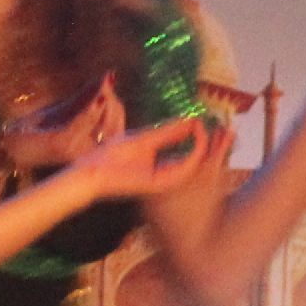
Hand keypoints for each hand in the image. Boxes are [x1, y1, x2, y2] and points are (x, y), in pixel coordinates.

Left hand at [0, 77, 123, 178]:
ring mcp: (76, 151)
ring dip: (106, 104)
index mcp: (90, 148)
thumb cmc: (36, 129)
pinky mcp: (62, 144)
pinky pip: (84, 124)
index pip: (118, 129)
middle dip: (114, 105)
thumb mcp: (65, 109)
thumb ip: (86, 96)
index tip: (109, 84)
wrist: (9, 145)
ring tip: (103, 88)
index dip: (117, 105)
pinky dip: (92, 109)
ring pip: (105, 128)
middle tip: (106, 85)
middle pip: (116, 129)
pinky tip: (96, 97)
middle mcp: (87, 154)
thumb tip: (109, 76)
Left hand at [78, 114, 219, 201]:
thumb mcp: (146, 138)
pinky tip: (196, 143)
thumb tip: (189, 121)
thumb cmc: (114, 154)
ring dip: (201, 149)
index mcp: (161, 166)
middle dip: (206, 146)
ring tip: (204, 132)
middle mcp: (165, 174)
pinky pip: (181, 172)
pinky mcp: (158, 184)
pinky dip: (191, 158)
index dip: (197, 138)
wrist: (95, 169)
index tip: (200, 122)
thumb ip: (169, 132)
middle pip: (193, 162)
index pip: (186, 154)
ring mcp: (162, 181)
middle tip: (211, 129)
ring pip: (191, 167)